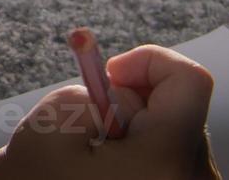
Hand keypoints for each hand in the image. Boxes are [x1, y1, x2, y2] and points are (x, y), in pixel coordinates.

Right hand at [0, 45, 219, 179]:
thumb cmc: (38, 174)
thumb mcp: (57, 116)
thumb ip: (100, 90)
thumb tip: (126, 87)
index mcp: (165, 160)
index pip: (190, 81)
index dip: (148, 61)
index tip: (110, 76)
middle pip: (180, 108)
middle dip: (134, 100)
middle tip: (92, 119)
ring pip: (178, 132)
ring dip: (136, 127)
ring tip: (97, 152)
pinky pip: (176, 158)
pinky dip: (143, 150)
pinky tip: (111, 168)